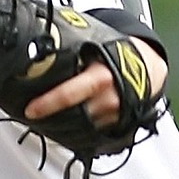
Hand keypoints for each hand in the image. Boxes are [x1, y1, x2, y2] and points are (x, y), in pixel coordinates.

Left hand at [24, 41, 167, 130]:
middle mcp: (108, 100)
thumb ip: (71, 48)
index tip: (30, 110)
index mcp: (101, 78)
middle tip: (32, 117)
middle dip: (50, 120)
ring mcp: (113, 117)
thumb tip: (41, 42)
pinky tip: (63, 128)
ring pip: (80, 131)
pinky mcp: (115, 127)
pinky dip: (75, 134)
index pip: (69, 94)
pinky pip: (90, 136)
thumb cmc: (118, 53)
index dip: (47, 104)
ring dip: (60, 129)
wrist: (148, 66)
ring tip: (43, 122)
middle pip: (71, 118)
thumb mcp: (95, 44)